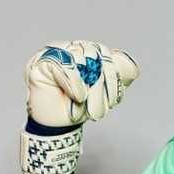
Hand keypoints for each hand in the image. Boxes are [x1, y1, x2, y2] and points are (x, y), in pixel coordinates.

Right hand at [21, 40, 139, 173]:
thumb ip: (119, 77)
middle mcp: (71, 48)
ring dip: (89, 85)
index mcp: (88, 53)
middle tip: (103, 106)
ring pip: (82, 57)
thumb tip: (133, 68)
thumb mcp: (106, 94)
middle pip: (96, 53)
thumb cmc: (80, 107)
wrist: (57, 125)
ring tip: (86, 102)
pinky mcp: (40, 61)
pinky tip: (77, 96)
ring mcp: (54, 52)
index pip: (107, 53)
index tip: (115, 99)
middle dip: (103, 82)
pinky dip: (74, 82)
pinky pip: (64, 64)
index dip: (114, 74)